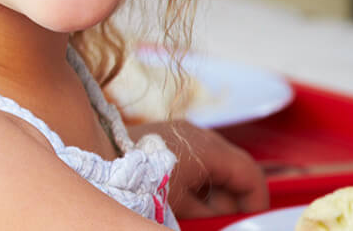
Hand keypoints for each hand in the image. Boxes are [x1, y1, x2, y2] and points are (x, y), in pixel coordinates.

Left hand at [133, 118, 269, 217]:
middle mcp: (198, 133)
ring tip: (200, 212)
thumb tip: (226, 221)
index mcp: (207, 148)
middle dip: (235, 197)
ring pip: (215, 162)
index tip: (253, 220)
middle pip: (234, 166)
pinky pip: (196, 157)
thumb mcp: (180, 206)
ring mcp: (181, 131)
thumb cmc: (138, 182)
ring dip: (216, 189)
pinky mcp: (167, 135)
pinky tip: (184, 197)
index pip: (250, 173)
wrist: (95, 158)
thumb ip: (212, 215)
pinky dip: (199, 178)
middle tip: (225, 220)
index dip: (256, 201)